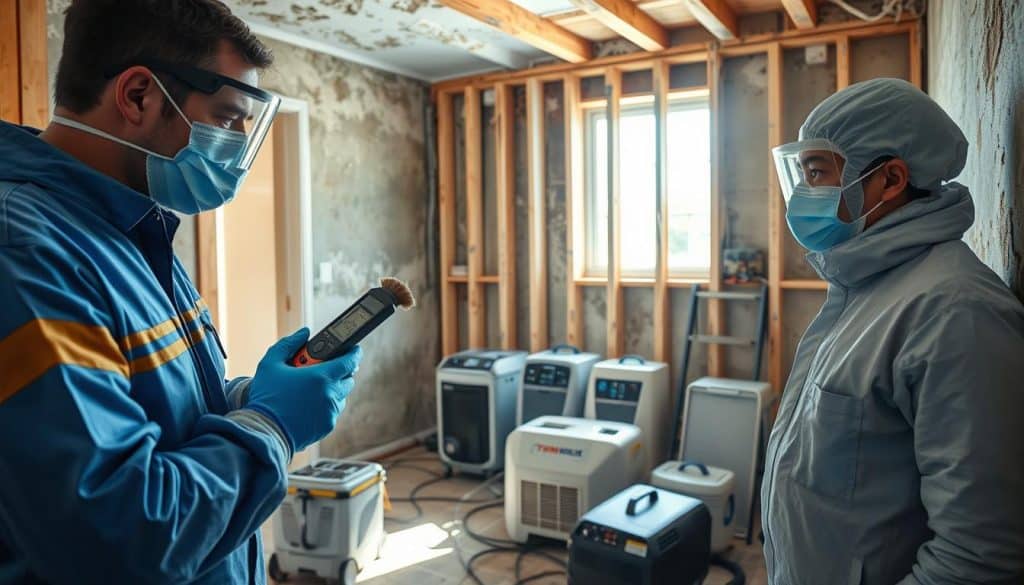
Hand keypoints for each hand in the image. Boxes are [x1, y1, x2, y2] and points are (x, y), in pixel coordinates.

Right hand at [244, 328, 361, 452]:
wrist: (263, 432)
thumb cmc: (266, 397)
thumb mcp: (270, 364)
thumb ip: (288, 344)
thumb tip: (304, 333)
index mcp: (321, 377)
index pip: (350, 361)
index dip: (354, 353)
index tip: (353, 349)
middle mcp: (330, 395)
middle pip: (348, 379)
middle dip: (340, 372)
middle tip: (324, 369)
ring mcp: (330, 412)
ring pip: (341, 396)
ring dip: (333, 389)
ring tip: (312, 389)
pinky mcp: (327, 426)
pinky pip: (333, 411)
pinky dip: (326, 405)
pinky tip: (309, 404)